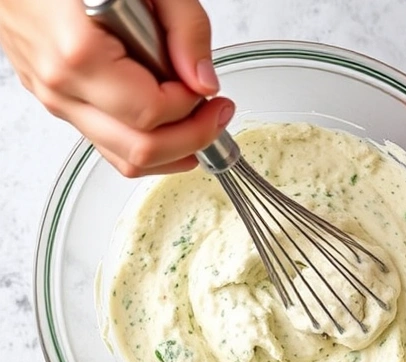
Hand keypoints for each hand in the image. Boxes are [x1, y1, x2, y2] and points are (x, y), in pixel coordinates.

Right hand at [0, 0, 234, 176]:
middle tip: (217, 113)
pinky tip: (171, 123)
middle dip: (191, 138)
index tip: (211, 92)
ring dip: (170, 148)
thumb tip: (204, 80)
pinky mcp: (55, 98)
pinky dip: (144, 140)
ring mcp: (53, 95)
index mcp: (78, 53)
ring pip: (121, 155)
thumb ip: (185, 26)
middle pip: (139, 149)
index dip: (192, 108)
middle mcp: (60, 84)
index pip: (151, 113)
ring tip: (199, 119)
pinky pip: (105, 140)